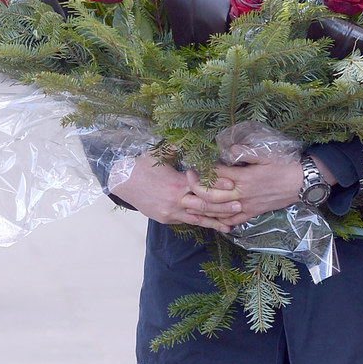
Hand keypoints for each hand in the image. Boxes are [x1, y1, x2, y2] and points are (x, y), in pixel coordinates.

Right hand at [110, 153, 242, 232]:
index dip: (217, 186)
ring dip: (214, 221)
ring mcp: (171, 212)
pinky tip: (213, 227)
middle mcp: (175, 200)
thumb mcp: (157, 153)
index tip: (232, 185)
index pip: (200, 186)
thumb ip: (174, 146)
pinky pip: (187, 222)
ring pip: (197, 218)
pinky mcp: (167, 219)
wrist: (122, 183)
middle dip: (222, 207)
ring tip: (231, 225)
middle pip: (203, 206)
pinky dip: (201, 224)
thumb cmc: (141, 166)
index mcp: (176, 182)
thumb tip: (186, 136)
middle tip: (240, 206)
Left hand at [185, 147, 337, 226]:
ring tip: (190, 202)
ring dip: (203, 208)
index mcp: (244, 177)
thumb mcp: (266, 155)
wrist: (303, 182)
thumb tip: (230, 148)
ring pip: (219, 211)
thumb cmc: (285, 165)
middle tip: (187, 180)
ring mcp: (247, 205)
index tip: (193, 165)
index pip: (216, 175)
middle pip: (212, 195)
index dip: (203, 170)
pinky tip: (212, 218)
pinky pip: (234, 220)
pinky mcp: (254, 212)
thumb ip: (246, 152)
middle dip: (197, 189)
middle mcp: (242, 194)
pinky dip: (221, 221)